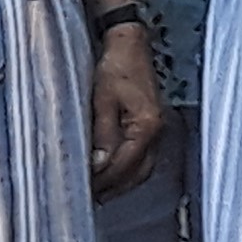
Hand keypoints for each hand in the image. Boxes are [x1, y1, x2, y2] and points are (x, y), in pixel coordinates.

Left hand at [84, 29, 163, 198]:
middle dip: (113, 188)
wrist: (129, 44)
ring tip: (98, 192)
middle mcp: (157, 132)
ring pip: (141, 170)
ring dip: (120, 183)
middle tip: (88, 197)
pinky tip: (112, 174)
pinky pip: (142, 158)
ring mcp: (157, 130)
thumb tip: (98, 165)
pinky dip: (127, 171)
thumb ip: (102, 134)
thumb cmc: (115, 67)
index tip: (83, 188)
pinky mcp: (152, 127)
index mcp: (147, 126)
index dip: (103, 179)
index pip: (124, 164)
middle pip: (136, 173)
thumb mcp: (102, 99)